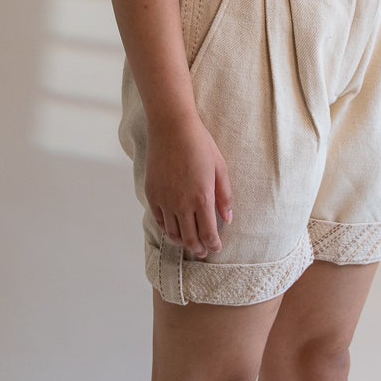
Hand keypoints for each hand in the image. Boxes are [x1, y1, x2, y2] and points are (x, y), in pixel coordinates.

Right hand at [144, 112, 233, 257]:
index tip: (216, 248)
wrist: (172, 128)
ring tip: (189, 243)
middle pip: (190, 238)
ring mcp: (165, 200)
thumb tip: (228, 218)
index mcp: (202, 198)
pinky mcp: (152, 194)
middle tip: (203, 252)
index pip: (208, 233)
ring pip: (172, 233)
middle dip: (198, 248)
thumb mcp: (220, 168)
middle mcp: (182, 204)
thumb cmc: (200, 144)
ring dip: (182, 242)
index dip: (213, 245)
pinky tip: (174, 229)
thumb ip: (224, 196)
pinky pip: (159, 220)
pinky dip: (167, 229)